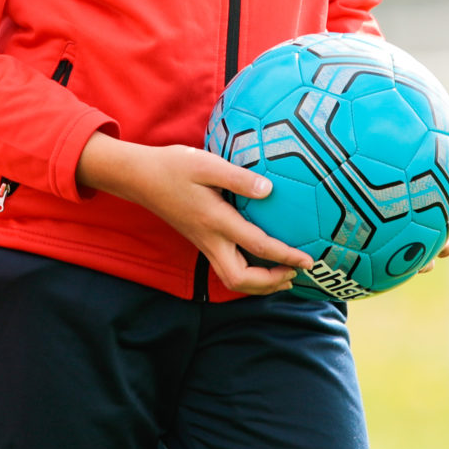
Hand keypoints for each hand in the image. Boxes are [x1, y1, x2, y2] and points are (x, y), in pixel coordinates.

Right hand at [77, 132, 313, 296]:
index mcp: (215, 221)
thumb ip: (239, 178)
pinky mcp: (200, 242)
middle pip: (240, 280)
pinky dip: (247, 275)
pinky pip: (226, 268)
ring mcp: (203, 243)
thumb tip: (270, 190)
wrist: (140, 178)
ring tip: (284, 276)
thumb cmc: (173, 167)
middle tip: (295, 274)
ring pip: (232, 280)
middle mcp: (209, 239)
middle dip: (270, 284)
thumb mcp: (207, 164)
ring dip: (259, 284)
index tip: (308, 260)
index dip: (285, 256)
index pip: (256, 246)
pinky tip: (260, 265)